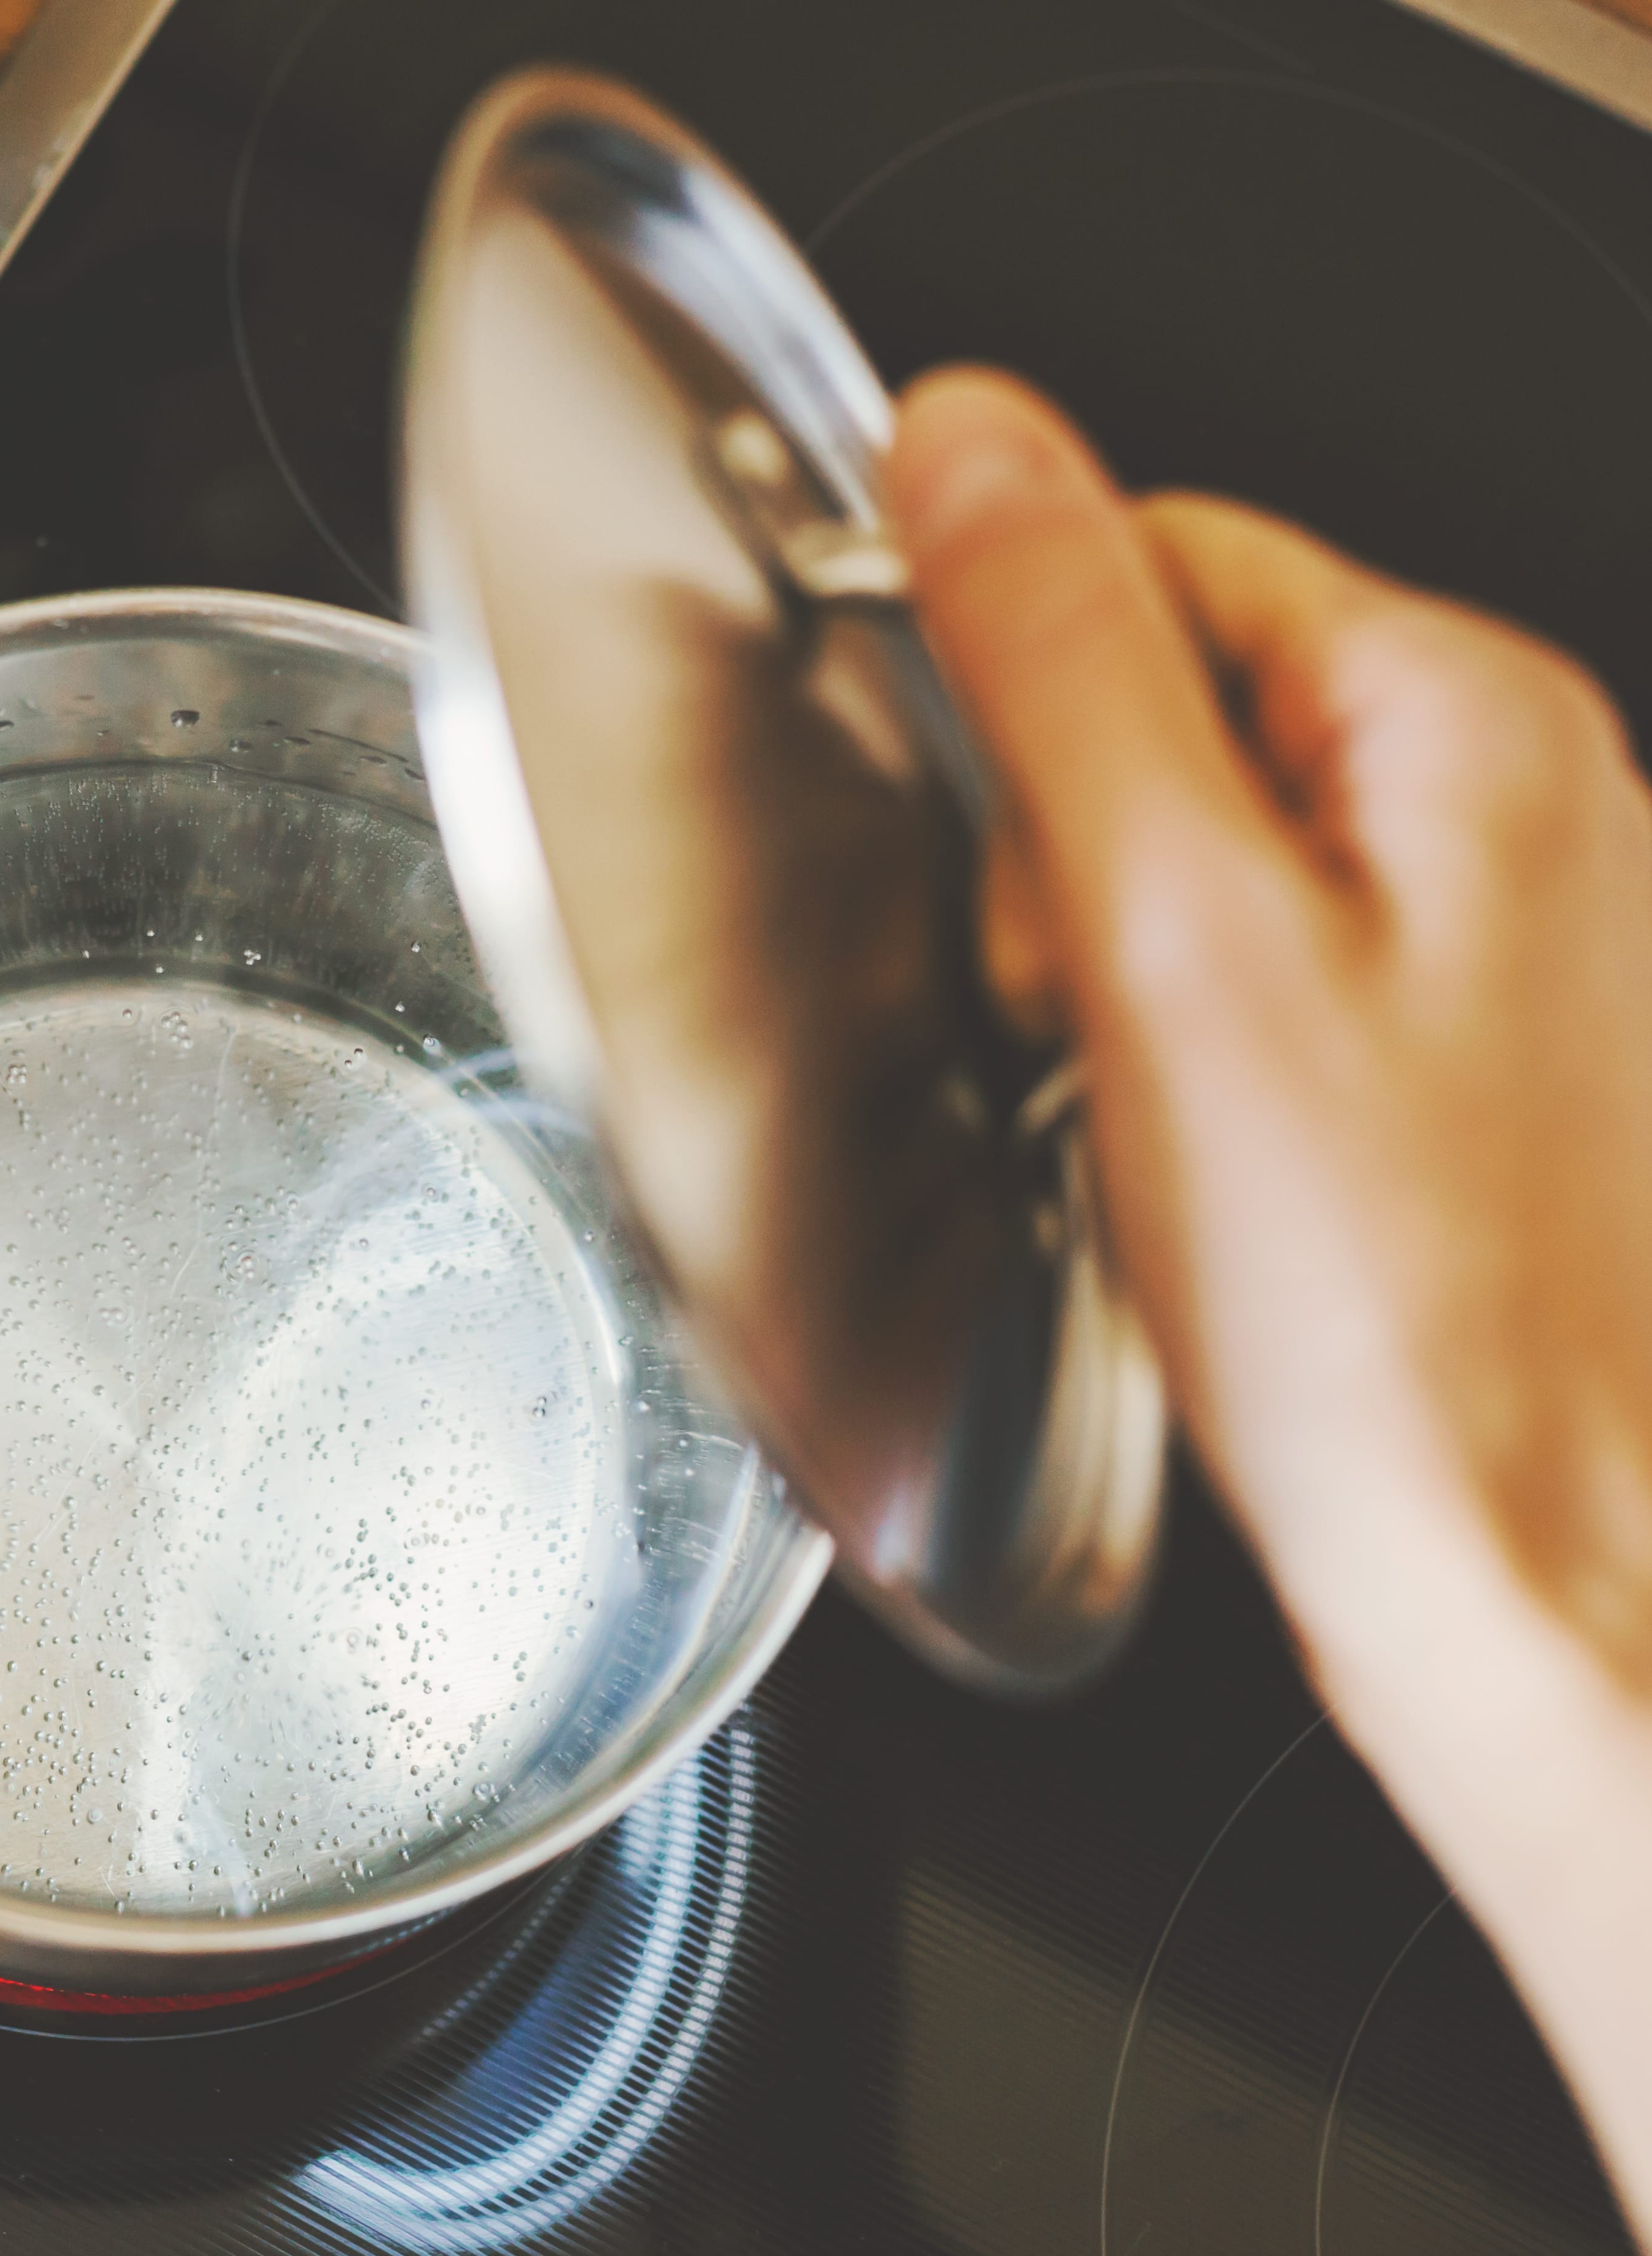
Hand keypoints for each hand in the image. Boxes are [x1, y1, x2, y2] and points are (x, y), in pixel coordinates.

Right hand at [886, 369, 1651, 2229]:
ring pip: (1194, 853)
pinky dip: (1181, 1053)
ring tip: (1161, 1118)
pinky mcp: (1457, 1050)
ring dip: (1114, 971)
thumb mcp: (1170, 936)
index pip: (1150, 552)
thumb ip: (1061, 658)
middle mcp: (1516, 797)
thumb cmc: (1393, 1311)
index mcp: (1463, 717)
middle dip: (1068, 859)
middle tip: (1095, 1026)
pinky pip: (1245, 973)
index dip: (1024, 703)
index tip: (1025, 877)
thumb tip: (965, 436)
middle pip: (1168, 704)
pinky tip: (1205, 1164)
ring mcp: (1497, 929)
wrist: (1535, 1574)